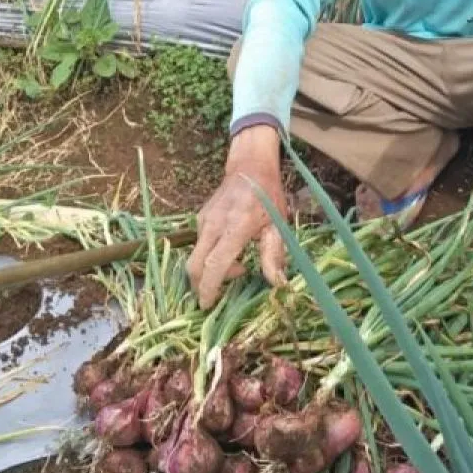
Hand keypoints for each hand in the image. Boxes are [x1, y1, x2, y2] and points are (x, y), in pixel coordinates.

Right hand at [187, 125, 287, 309]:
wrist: (250, 166)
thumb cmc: (268, 196)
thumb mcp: (278, 225)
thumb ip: (274, 255)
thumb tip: (277, 284)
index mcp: (236, 227)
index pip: (215, 265)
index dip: (209, 288)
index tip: (207, 305)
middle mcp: (214, 224)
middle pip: (194, 265)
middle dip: (201, 286)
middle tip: (218, 295)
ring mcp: (204, 220)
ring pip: (196, 256)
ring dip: (209, 270)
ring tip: (236, 267)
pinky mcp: (200, 218)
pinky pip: (199, 244)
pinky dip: (209, 256)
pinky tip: (228, 252)